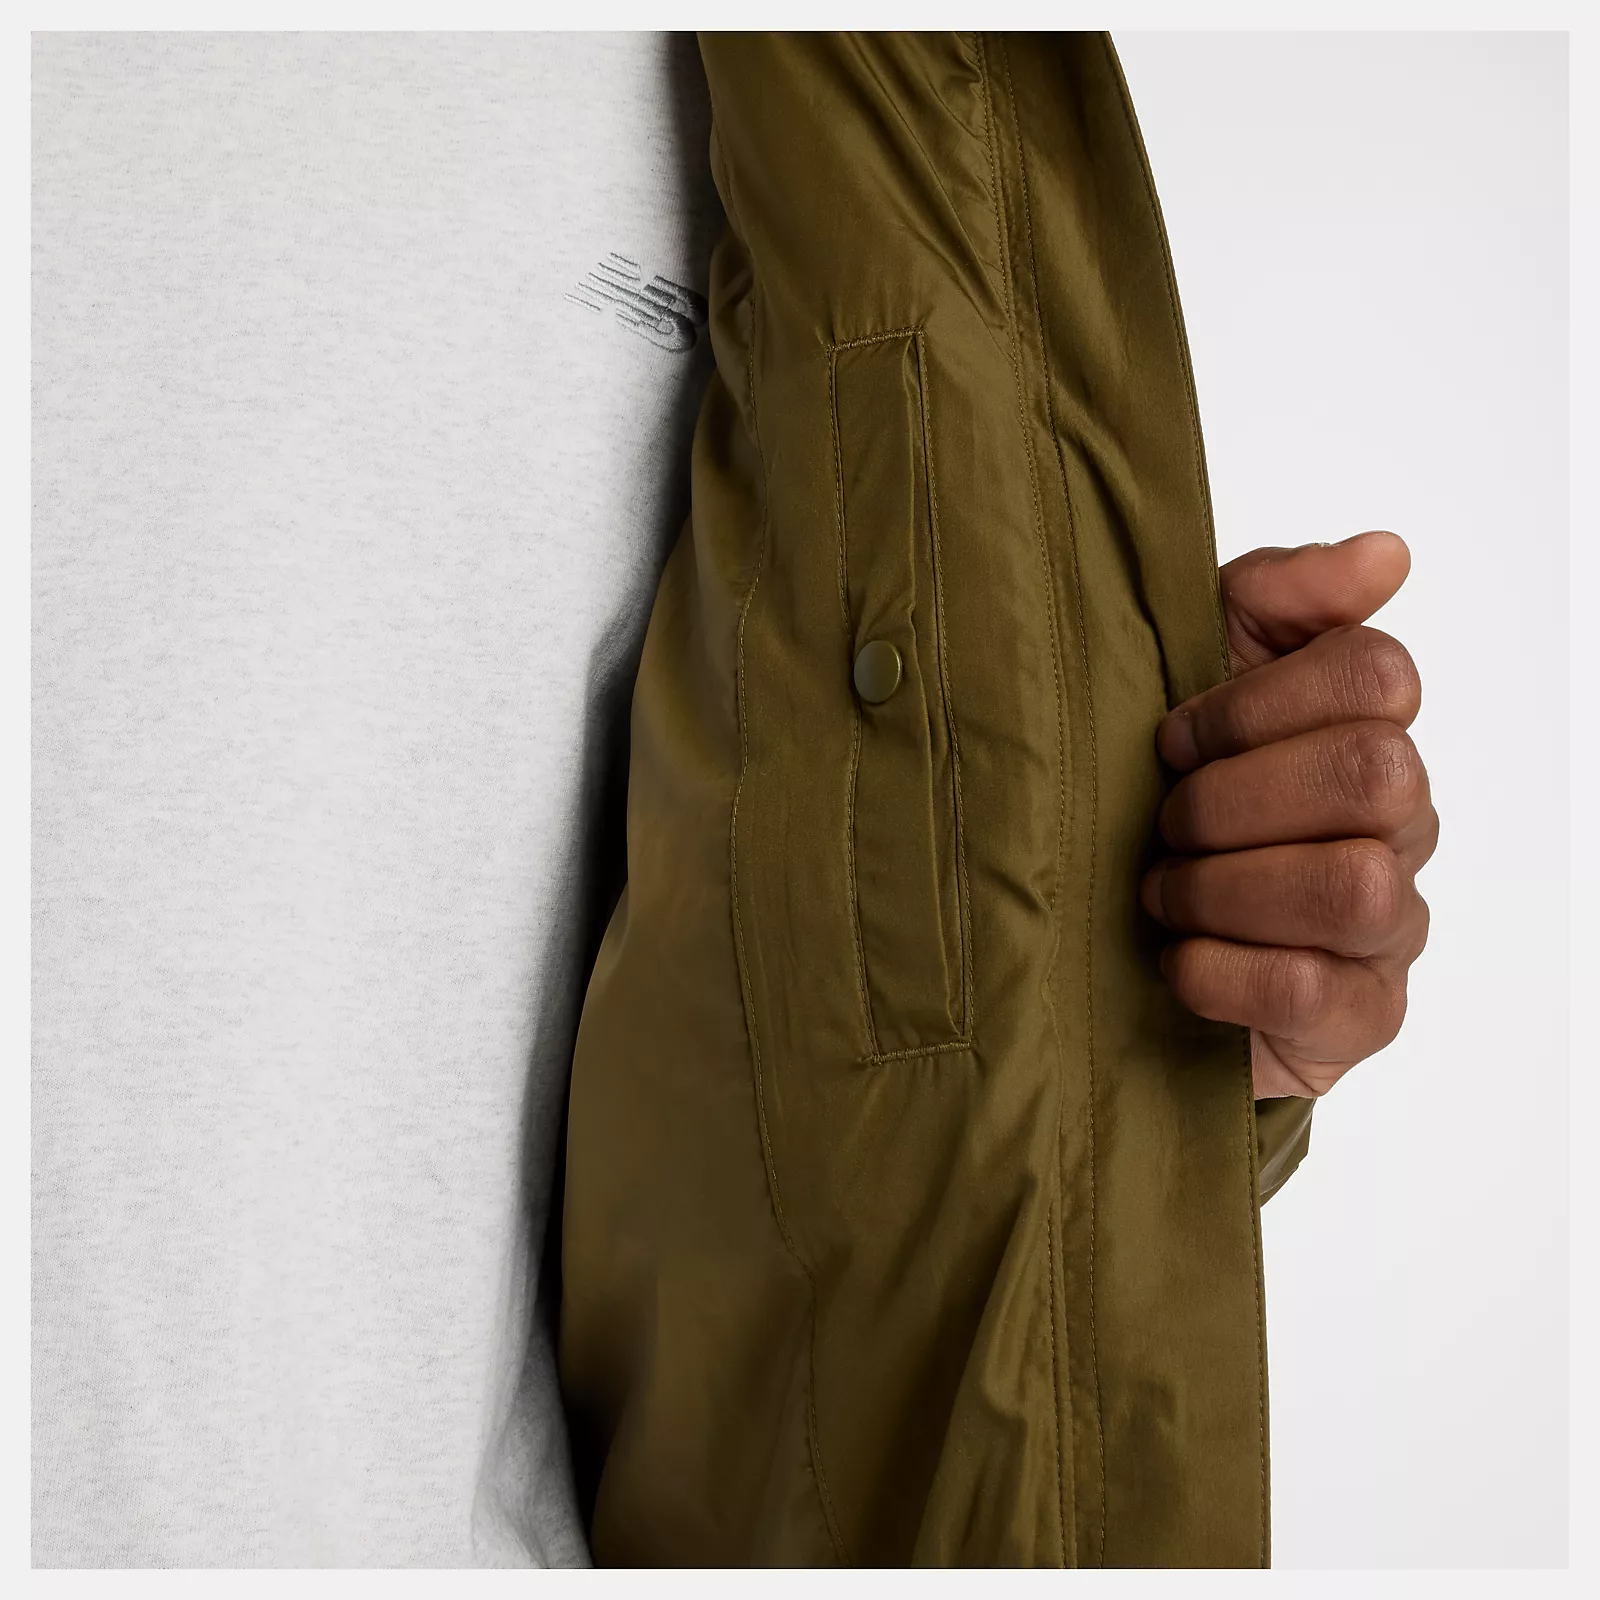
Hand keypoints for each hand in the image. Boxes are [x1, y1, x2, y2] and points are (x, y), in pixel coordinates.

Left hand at [1142, 531, 1436, 1098]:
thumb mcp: (1185, 675)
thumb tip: (1382, 554)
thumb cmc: (1161, 802)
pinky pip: (1310, 985)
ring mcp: (1390, 925)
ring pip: (1352, 884)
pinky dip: (1218, 969)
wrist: (1121, 953)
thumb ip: (1269, 601)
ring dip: (1223, 887)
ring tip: (1164, 894)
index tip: (1171, 739)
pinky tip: (1176, 961)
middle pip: (1372, 774)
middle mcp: (1399, 824)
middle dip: (1231, 798)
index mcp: (1363, 731)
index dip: (1254, 703)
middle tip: (1165, 824)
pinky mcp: (1358, 1016)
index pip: (1375, 674)